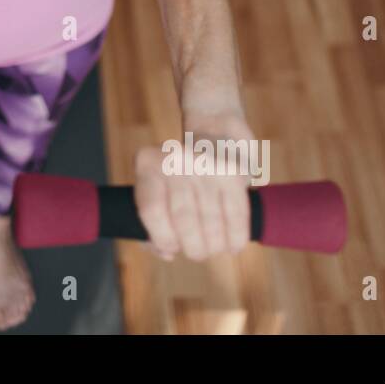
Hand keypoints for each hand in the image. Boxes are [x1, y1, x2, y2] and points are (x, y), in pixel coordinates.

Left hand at [133, 110, 254, 261]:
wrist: (215, 130)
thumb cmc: (180, 173)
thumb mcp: (159, 185)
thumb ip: (153, 223)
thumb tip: (166, 253)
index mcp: (148, 163)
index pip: (151, 210)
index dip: (161, 238)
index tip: (171, 249)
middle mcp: (175, 160)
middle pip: (183, 219)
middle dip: (192, 246)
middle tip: (197, 252)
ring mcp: (204, 165)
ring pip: (210, 221)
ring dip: (214, 245)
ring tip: (214, 249)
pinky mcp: (232, 172)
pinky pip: (236, 214)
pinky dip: (236, 236)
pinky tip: (233, 246)